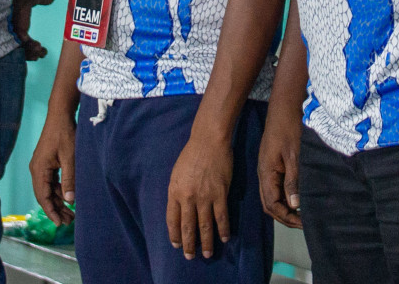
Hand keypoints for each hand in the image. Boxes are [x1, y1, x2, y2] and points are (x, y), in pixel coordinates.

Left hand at [17, 0, 54, 60]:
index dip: (31, 46)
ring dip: (31, 53)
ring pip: (21, 48)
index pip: (23, 39)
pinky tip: (39, 47)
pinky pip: (22, 44)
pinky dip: (30, 48)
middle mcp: (14, 28)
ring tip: (40, 52)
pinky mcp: (16, 30)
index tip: (42, 48)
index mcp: (18, 22)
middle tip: (41, 54)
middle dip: (31, 53)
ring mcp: (13, 30)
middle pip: (21, 47)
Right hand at [29, 113, 76, 225]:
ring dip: (59, 200)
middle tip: (69, 222)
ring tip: (72, 213)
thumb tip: (70, 201)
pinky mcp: (46, 162)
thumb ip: (69, 179)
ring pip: (49, 189)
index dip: (51, 211)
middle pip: (45, 195)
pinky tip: (69, 197)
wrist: (60, 115)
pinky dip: (60, 190)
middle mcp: (36, 169)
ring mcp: (41, 166)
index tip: (59, 223)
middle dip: (57, 209)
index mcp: (39, 169)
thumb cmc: (65, 134)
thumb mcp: (70, 158)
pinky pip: (52, 181)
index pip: (43, 197)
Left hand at [167, 133, 232, 259]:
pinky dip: (223, 229)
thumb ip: (177, 192)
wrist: (208, 141)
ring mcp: (204, 197)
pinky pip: (221, 216)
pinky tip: (225, 237)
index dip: (175, 235)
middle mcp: (188, 197)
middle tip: (191, 256)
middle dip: (189, 244)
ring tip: (208, 254)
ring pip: (205, 226)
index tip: (177, 245)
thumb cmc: (191, 154)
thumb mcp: (177, 174)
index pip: (172, 220)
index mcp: (174, 192)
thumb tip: (180, 209)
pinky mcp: (220, 193)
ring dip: (206, 242)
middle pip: (188, 227)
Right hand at [257, 105, 301, 228]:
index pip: (272, 205)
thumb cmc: (289, 129)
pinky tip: (297, 198)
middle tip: (304, 223)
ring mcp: (267, 169)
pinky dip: (285, 197)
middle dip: (285, 217)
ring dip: (285, 209)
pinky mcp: (272, 165)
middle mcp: (264, 174)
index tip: (303, 223)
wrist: (284, 108)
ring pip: (272, 197)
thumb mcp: (294, 156)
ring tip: (302, 215)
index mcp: (266, 174)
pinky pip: (276, 187)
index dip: (286, 217)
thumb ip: (293, 180)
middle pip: (270, 205)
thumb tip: (294, 205)